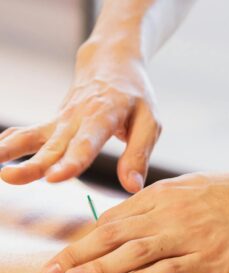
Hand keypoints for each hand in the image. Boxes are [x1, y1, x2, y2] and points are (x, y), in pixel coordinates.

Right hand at [0, 39, 160, 192]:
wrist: (113, 63)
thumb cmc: (135, 96)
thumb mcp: (149, 122)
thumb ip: (138, 155)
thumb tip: (132, 187)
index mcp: (104, 116)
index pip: (86, 142)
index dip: (71, 161)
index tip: (54, 178)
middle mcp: (78, 118)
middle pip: (54, 145)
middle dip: (34, 164)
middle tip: (10, 177)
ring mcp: (62, 120)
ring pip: (34, 137)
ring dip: (11, 150)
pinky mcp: (54, 122)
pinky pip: (29, 132)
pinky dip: (11, 141)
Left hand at [42, 170, 228, 272]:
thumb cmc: (227, 192)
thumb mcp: (186, 186)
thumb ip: (154, 200)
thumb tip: (122, 217)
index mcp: (162, 194)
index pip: (114, 217)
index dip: (86, 237)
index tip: (65, 254)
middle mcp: (170, 214)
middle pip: (115, 234)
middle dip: (80, 253)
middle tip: (52, 271)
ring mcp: (189, 236)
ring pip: (136, 252)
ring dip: (102, 268)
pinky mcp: (208, 258)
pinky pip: (169, 269)